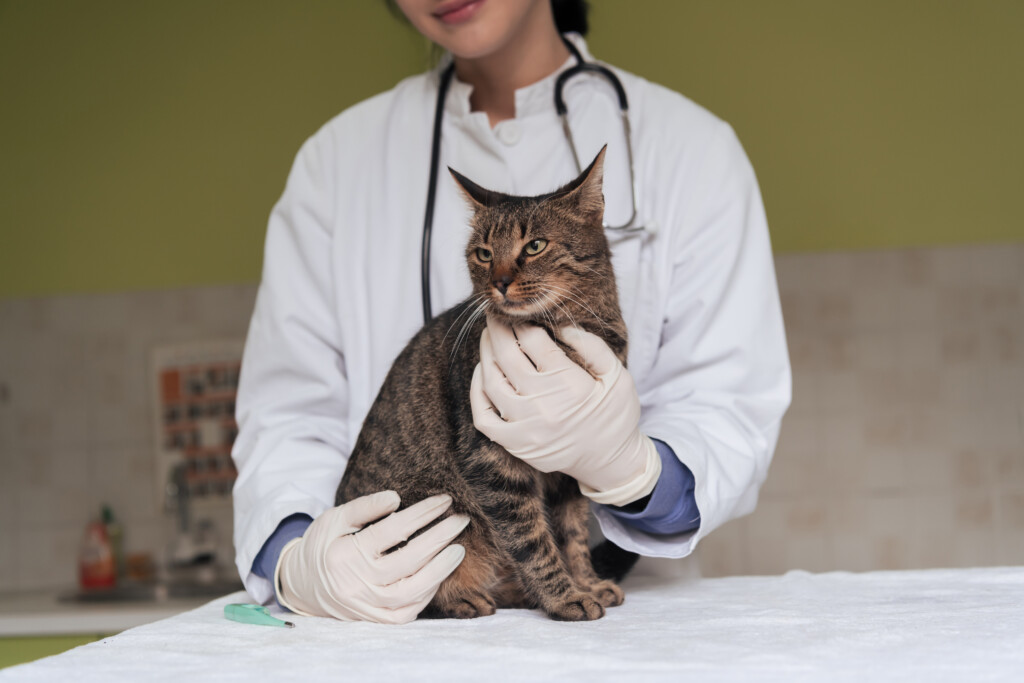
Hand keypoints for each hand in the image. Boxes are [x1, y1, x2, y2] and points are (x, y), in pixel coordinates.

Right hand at [275, 491, 468, 623]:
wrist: (302, 586)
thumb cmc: (323, 546)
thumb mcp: (334, 519)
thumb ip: (364, 507)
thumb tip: (396, 498)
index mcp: (345, 555)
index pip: (392, 531)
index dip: (422, 514)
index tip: (444, 501)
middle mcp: (357, 584)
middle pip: (409, 561)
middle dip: (439, 538)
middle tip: (461, 521)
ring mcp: (367, 607)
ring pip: (412, 592)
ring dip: (440, 570)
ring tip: (458, 549)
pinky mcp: (376, 620)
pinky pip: (409, 611)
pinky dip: (428, 593)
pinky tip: (440, 573)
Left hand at [470, 319, 660, 506]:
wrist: (610, 463)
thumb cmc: (615, 415)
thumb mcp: (618, 376)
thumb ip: (592, 347)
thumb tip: (561, 325)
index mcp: (569, 384)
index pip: (533, 341)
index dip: (523, 322)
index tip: (519, 312)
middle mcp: (543, 404)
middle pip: (507, 356)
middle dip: (497, 329)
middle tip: (493, 314)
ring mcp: (525, 427)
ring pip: (491, 381)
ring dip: (485, 354)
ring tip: (488, 338)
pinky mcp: (515, 444)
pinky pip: (483, 416)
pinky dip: (477, 392)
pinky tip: (483, 374)